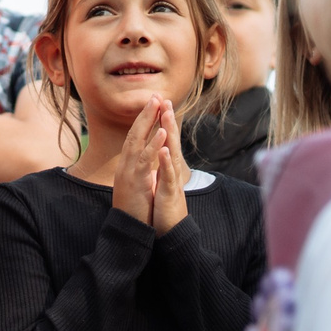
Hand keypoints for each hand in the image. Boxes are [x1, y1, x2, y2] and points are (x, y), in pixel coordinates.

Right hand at [110, 96, 173, 227]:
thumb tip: (145, 158)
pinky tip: (162, 132)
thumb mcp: (136, 184)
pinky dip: (154, 144)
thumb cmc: (134, 208)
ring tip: (159, 105)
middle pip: (134, 133)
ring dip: (148, 122)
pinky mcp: (136, 182)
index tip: (153, 103)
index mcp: (127, 164)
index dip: (143, 119)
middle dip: (145, 113)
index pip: (135, 136)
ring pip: (138, 141)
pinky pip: (145, 160)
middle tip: (155, 95)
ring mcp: (129, 172)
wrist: (127, 229)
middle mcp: (125, 164)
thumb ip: (140, 169)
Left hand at [149, 101, 188, 234]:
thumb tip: (159, 155)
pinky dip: (166, 162)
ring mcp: (172, 180)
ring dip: (169, 133)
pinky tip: (163, 149)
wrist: (171, 232)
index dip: (161, 122)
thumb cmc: (165, 208)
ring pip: (172, 152)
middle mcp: (171, 170)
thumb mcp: (160, 184)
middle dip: (167, 119)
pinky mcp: (170, 193)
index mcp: (166, 167)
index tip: (158, 103)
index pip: (164, 140)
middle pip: (170, 140)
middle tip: (165, 98)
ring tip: (166, 114)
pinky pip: (168, 175)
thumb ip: (161, 169)